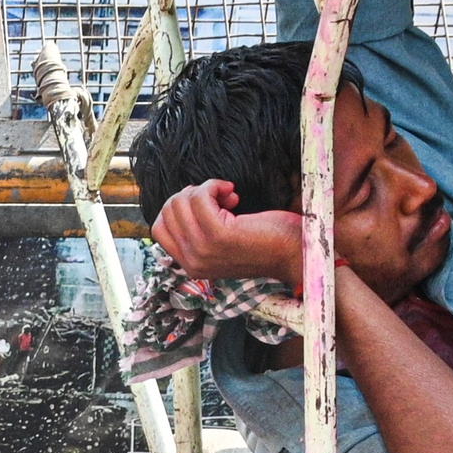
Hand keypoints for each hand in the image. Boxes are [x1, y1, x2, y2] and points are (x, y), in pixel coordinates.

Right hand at [152, 180, 303, 285]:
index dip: (178, 207)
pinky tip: (232, 192)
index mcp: (191, 266)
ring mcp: (203, 250)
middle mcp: (193, 262)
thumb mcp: (221, 243)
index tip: (205, 204)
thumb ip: (198, 233)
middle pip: (168, 211)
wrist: (293, 251)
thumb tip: (183, 200)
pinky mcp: (218, 235)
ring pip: (181, 202)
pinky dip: (214, 186)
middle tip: (220, 199)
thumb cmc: (265, 242)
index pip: (159, 228)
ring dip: (204, 189)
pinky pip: (199, 197)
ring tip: (229, 197)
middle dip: (192, 195)